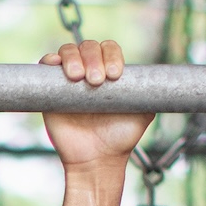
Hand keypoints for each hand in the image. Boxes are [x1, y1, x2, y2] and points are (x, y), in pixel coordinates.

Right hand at [40, 40, 151, 171]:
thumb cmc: (120, 138)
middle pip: (89, 46)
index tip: (115, 75)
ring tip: (79, 78)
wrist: (96, 159)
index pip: (109, 49)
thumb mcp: (143, 113)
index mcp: (109, 72)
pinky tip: (57, 67)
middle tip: (97, 82)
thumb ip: (148, 94)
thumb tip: (159, 79)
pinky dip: (50, 59)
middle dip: (94, 59)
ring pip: (68, 51)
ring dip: (73, 58)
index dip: (112, 56)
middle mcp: (89, 71)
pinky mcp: (48, 88)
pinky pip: (46, 63)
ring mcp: (67, 78)